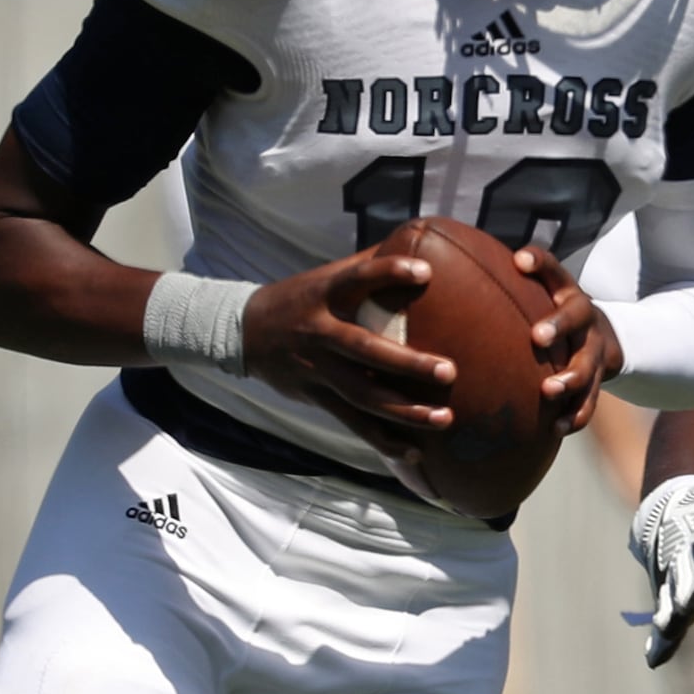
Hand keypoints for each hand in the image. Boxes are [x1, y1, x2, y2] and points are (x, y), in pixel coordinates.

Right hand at [241, 249, 455, 439]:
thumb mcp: (327, 277)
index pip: (358, 278)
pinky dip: (383, 440)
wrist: (244, 332)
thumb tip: (424, 241)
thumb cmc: (302, 298)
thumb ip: (370, 264)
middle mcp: (321, 333)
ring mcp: (318, 370)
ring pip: (362, 396)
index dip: (389, 272)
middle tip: (449, 371)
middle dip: (408, 364)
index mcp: (326, 295)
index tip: (425, 272)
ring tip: (445, 419)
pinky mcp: (317, 397)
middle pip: (365, 350)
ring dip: (405, 411)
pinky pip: (353, 423)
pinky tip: (414, 451)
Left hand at [512, 242, 625, 436]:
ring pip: (587, 363)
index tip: (519, 261)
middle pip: (576, 316)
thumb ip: (503, 285)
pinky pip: (590, 399)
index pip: (553, 269)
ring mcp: (593, 348)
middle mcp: (584, 316)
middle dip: (558, 325)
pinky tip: (557, 428)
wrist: (604, 336)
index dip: (539, 262)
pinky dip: (575, 414)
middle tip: (538, 337)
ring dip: (570, 378)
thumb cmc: (552, 313)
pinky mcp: (597, 378)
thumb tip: (436, 276)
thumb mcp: (539, 294)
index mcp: (564, 291)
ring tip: (549, 391)